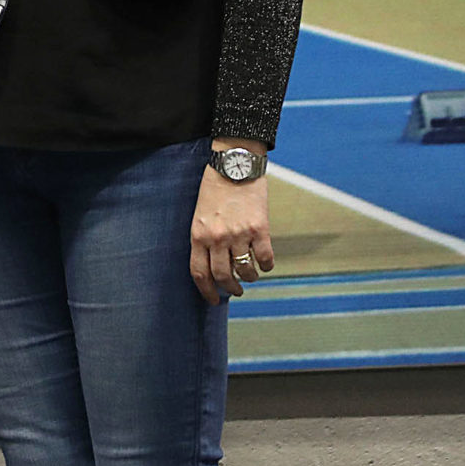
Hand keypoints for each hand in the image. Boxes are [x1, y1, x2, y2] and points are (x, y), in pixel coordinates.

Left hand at [189, 166, 274, 304]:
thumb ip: (205, 238)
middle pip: (223, 276)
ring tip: (250, 275)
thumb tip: (214, 264)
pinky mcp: (259, 229)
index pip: (199, 272)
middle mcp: (217, 238)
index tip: (213, 300)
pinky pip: (264, 258)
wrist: (234, 165)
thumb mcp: (200, 214)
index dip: (207, 291)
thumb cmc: (215, 189)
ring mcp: (238, 234)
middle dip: (231, 288)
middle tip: (236, 291)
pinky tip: (265, 263)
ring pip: (245, 271)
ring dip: (249, 278)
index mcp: (198, 235)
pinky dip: (266, 265)